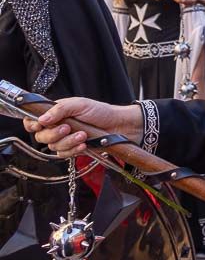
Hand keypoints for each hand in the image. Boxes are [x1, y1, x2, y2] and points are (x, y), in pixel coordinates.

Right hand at [24, 99, 142, 156]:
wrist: (118, 126)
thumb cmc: (100, 111)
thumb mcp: (79, 104)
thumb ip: (59, 109)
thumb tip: (41, 118)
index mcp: (55, 113)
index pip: (33, 120)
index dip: (32, 124)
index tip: (39, 124)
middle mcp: (57, 126)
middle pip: (41, 136)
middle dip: (54, 134)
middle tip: (68, 128)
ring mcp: (65, 139)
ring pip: (53, 147)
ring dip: (68, 142)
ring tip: (83, 135)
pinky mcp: (73, 149)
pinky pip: (64, 155)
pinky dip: (73, 150)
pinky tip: (84, 144)